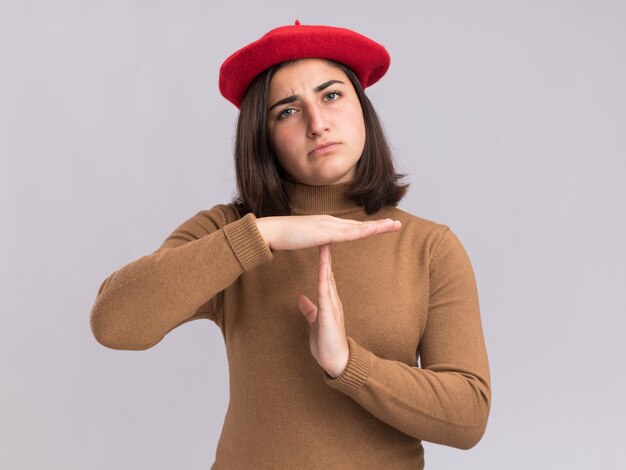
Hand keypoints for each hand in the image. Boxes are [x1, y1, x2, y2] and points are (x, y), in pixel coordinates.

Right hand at [256, 215, 400, 250]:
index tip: (384, 227)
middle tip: (397, 224)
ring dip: (376, 227)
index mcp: (328, 224)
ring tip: (392, 226)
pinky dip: (359, 233)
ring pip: (357, 228)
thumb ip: (318, 238)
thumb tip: (324, 240)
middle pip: (360, 225)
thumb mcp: (307, 237)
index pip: (353, 226)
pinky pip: (345, 234)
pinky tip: (370, 233)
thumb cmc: (286, 235)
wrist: (272, 230)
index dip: (370, 227)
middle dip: (379, 225)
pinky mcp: (322, 233)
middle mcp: (331, 221)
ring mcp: (327, 225)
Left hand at [297, 244, 348, 377]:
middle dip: (327, 252)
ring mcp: (332, 305)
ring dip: (326, 261)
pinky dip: (324, 280)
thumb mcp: (315, 322)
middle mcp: (332, 299)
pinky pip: (325, 294)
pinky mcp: (329, 314)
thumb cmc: (326, 343)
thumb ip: (309, 310)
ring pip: (328, 278)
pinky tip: (322, 270)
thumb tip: (301, 298)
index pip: (324, 273)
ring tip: (325, 243)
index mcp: (328, 299)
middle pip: (328, 270)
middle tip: (325, 232)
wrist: (336, 360)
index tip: (318, 241)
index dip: (322, 257)